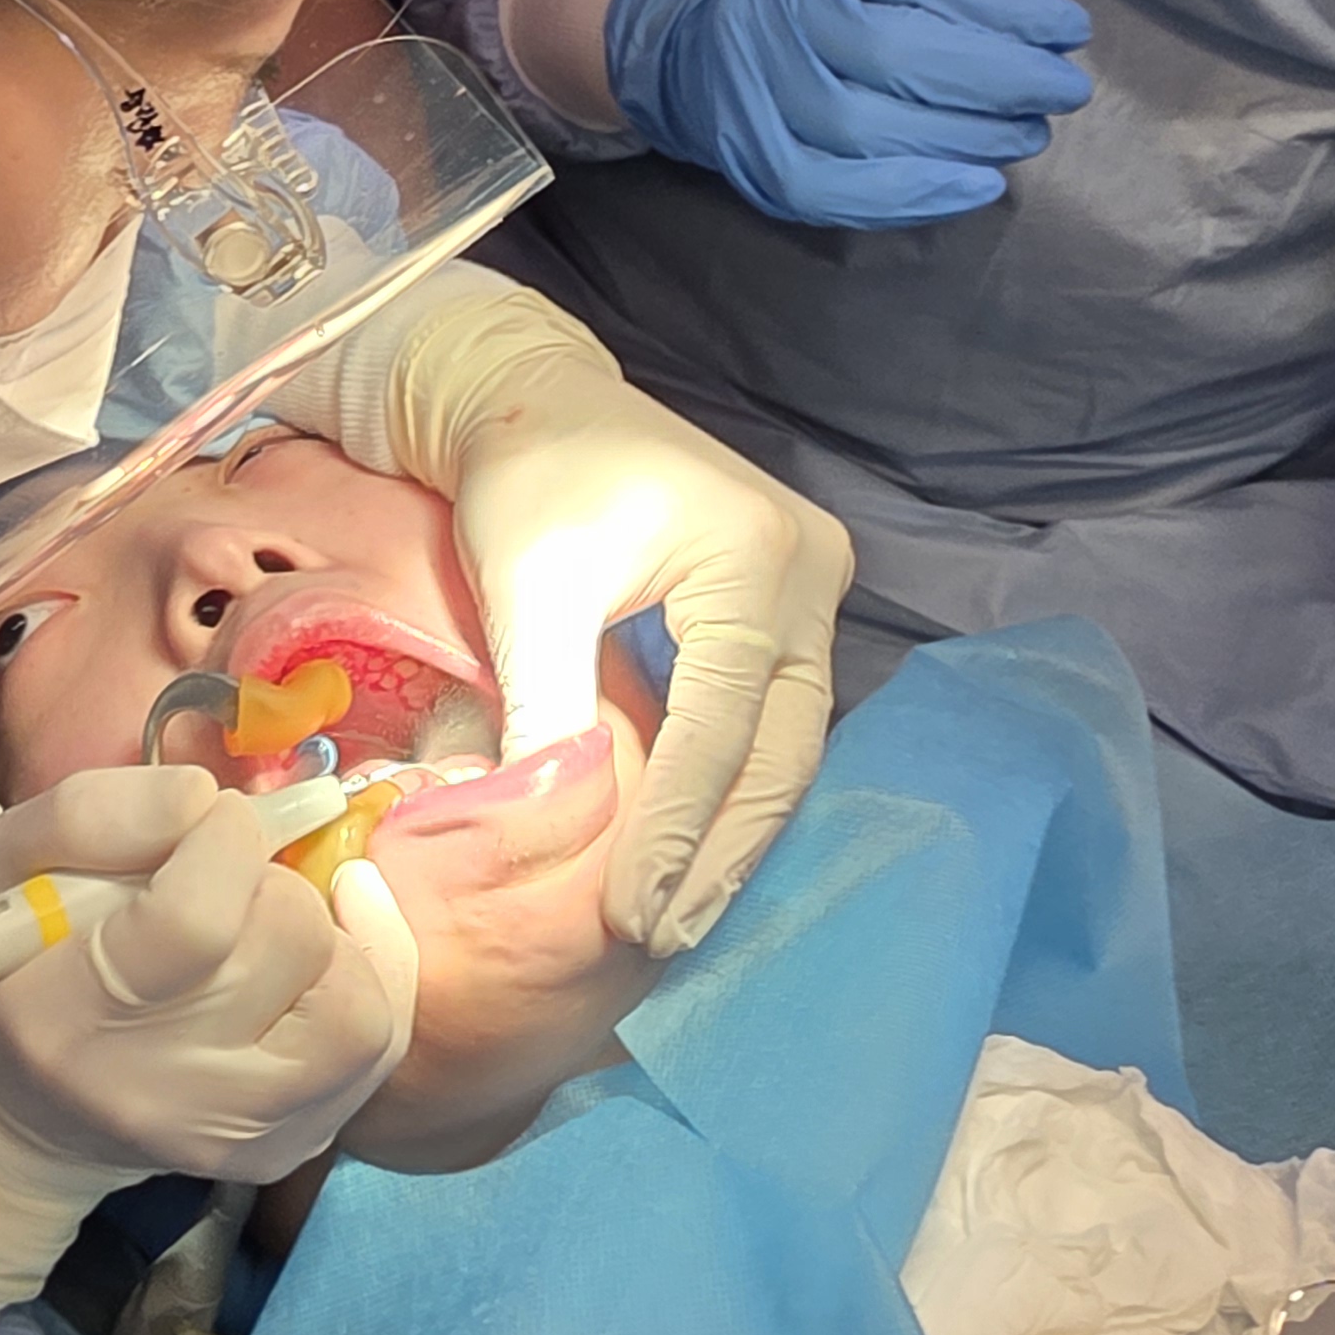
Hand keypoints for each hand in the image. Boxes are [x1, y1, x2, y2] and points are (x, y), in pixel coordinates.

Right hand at [0, 768, 414, 1332]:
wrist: (26, 1110)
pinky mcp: (282, 1151)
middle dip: (269, 879)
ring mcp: (228, 1134)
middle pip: (287, 944)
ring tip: (266, 924)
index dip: (225, 838)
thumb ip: (93, 811)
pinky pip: (374, 1048)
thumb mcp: (12, 861)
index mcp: (62, 1014)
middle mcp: (154, 1092)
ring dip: (322, 935)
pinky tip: (317, 956)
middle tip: (225, 881)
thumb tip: (203, 798)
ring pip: (353, 1004)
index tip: (208, 819)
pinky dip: (360, 979)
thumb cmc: (20, 960)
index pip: (196, 919)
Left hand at [287, 270, 852, 955]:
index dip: (678, 827)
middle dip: (721, 850)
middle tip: (664, 938)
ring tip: (679, 917)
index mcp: (754, 556)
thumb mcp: (528, 586)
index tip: (634, 914)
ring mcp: (811, 586)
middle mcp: (808, 572)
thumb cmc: (524, 478)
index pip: (720, 724)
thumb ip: (547, 700)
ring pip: (784, 740)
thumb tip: (546, 822)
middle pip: (778, 745)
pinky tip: (695, 853)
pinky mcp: (787, 602)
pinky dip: (732, 784)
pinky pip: (772, 714)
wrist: (536, 397)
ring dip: (732, 831)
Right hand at [604, 0, 1091, 228]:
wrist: (692, 42)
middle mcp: (770, 13)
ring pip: (870, 128)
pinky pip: (835, 190)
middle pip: (895, 54)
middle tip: (1064, 90)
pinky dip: (915, 194)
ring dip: (971, 137)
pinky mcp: (754, 161)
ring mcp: (754, 95)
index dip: (1002, 5)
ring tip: (1029, 132)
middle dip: (1000, 77)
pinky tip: (979, 183)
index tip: (1068, 29)